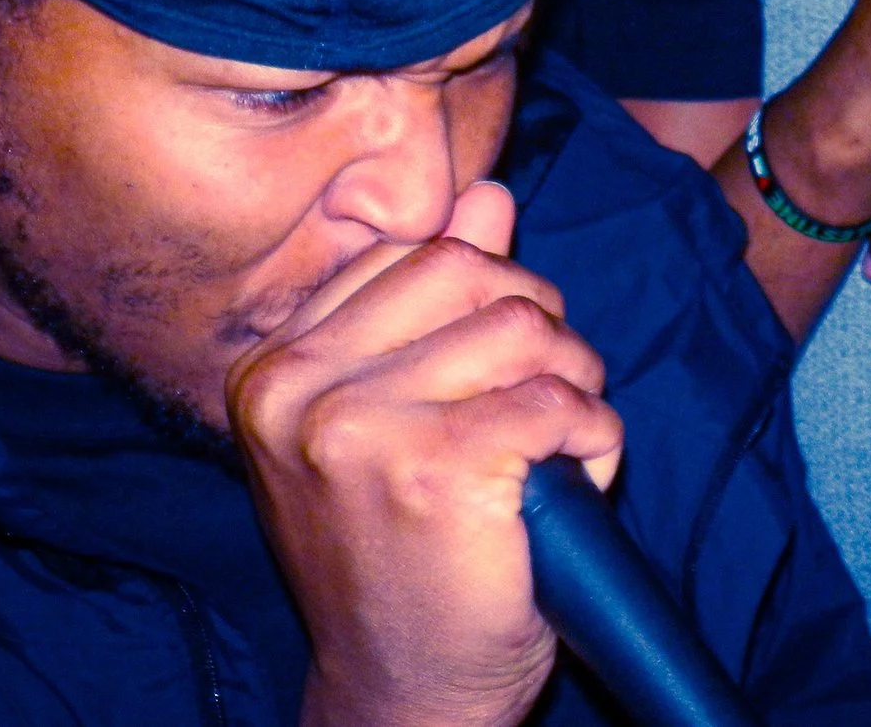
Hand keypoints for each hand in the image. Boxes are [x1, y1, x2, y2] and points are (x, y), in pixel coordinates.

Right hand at [229, 183, 623, 726]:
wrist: (398, 693)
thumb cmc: (404, 554)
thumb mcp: (399, 415)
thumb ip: (434, 300)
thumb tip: (487, 195)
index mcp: (275, 368)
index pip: (417, 252)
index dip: (488, 295)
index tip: (496, 369)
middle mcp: (298, 389)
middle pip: (474, 272)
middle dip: (539, 326)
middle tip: (543, 401)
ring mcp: (360, 429)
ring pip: (526, 330)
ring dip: (573, 383)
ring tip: (555, 447)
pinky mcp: (437, 470)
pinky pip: (561, 403)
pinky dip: (595, 438)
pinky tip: (570, 483)